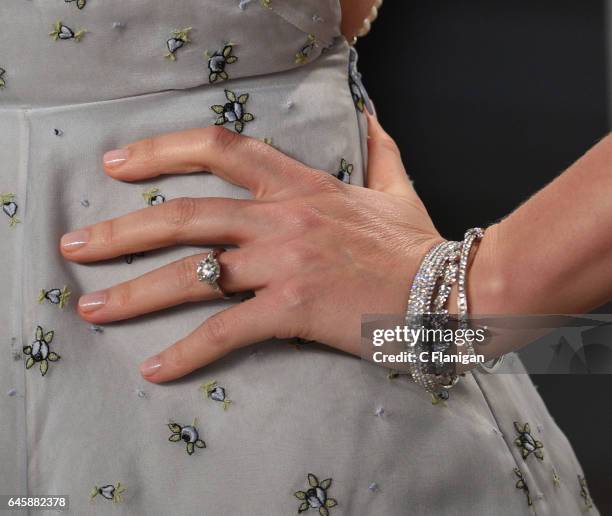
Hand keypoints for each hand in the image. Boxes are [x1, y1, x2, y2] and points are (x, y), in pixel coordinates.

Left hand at [60, 113, 440, 382]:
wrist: (449, 290)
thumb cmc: (417, 244)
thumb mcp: (395, 188)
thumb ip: (380, 150)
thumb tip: (374, 116)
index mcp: (300, 186)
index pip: (220, 148)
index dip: (163, 151)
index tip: (119, 164)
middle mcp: (282, 218)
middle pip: (184, 216)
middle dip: (121, 229)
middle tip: (77, 245)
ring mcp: (284, 263)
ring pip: (192, 274)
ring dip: (135, 292)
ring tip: (92, 306)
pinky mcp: (293, 308)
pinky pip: (226, 330)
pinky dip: (187, 352)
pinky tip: (156, 369)